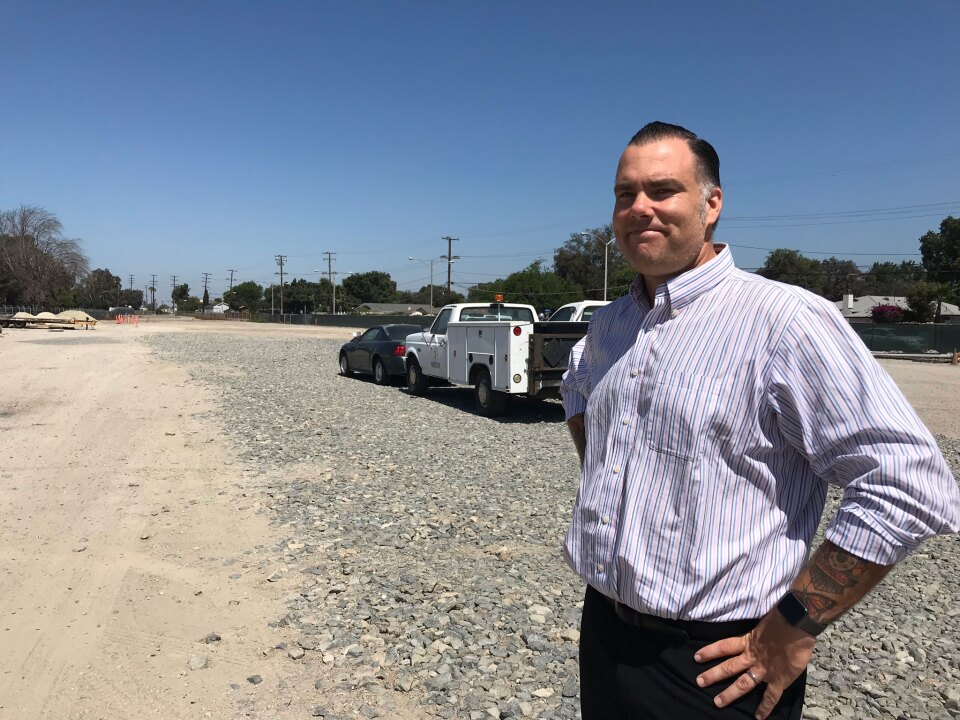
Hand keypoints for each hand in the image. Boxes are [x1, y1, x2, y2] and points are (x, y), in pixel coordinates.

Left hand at [694, 608, 814, 719]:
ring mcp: (764, 670)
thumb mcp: (763, 623)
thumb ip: (756, 634)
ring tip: (717, 702)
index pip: (723, 646)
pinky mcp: (779, 679)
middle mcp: (752, 657)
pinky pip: (770, 696)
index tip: (696, 657)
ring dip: (730, 693)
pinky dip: (765, 707)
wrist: (798, 623)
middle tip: (699, 682)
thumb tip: (755, 636)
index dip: (710, 651)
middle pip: (728, 667)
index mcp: (748, 641)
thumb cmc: (782, 618)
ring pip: (743, 683)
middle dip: (713, 675)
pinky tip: (758, 717)